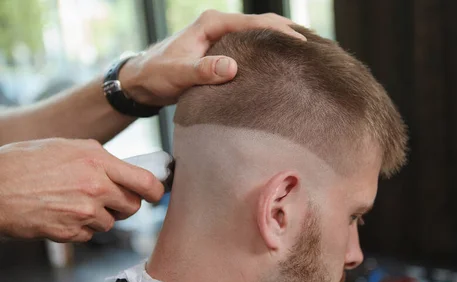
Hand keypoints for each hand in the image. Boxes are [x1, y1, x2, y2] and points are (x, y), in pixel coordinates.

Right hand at [0, 139, 164, 241]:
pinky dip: (80, 228)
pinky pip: (90, 235)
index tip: (155, 194)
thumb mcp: (67, 148)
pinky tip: (62, 214)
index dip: (156, 191)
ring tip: (73, 203)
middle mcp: (96, 186)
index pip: (145, 182)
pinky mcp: (71, 232)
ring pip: (111, 222)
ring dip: (99, 217)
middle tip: (108, 199)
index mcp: (97, 161)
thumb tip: (124, 171)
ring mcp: (84, 212)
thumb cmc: (25, 163)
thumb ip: (99, 159)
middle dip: (124, 205)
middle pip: (132, 206)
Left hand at [119, 10, 305, 105]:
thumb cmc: (157, 75)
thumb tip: (232, 68)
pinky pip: (251, 47)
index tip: (300, 43)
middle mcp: (219, 26)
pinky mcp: (222, 51)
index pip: (252, 23)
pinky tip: (282, 64)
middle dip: (287, 32)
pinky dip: (268, 51)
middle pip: (260, 23)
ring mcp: (221, 38)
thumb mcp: (178, 74)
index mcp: (211, 24)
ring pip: (257, 34)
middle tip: (312, 47)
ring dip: (279, 41)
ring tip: (305, 54)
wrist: (142, 81)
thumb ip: (203, 71)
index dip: (278, 31)